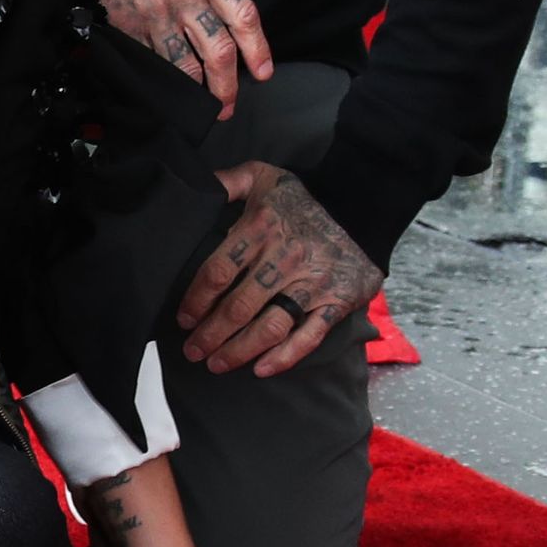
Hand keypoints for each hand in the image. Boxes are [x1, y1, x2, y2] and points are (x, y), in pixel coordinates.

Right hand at [98, 0, 273, 118]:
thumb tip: (229, 22)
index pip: (242, 15)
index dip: (258, 48)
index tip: (263, 72)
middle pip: (218, 49)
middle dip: (227, 85)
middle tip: (228, 105)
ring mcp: (157, 13)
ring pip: (186, 64)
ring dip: (197, 91)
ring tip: (202, 105)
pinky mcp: (131, 26)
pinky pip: (153, 62)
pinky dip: (163, 80)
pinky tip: (168, 90)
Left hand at [176, 162, 374, 377]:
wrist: (362, 208)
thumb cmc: (302, 201)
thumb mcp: (263, 177)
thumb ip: (226, 181)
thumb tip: (194, 187)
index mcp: (262, 229)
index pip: (218, 272)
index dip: (196, 300)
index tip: (183, 319)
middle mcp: (285, 259)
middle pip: (239, 306)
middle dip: (211, 334)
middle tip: (192, 352)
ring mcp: (312, 283)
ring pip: (270, 327)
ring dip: (239, 351)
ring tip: (217, 364)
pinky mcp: (335, 302)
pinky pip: (308, 336)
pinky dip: (285, 357)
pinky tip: (260, 369)